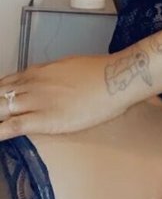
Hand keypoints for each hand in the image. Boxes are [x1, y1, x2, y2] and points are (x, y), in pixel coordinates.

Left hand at [0, 54, 129, 138]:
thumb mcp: (68, 66)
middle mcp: (32, 84)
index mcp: (37, 72)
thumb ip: (52, 76)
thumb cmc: (98, 72)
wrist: (114, 78)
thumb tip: (47, 83)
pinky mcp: (44, 119)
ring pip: (1, 108)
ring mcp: (36, 101)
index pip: (5, 84)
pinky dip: (0, 131)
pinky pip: (13, 126)